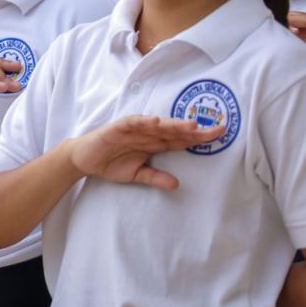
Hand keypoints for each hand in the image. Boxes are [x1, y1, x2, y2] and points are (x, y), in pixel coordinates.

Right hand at [67, 115, 224, 189]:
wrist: (84, 159)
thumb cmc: (111, 163)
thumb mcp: (137, 175)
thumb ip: (155, 177)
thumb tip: (176, 185)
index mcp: (155, 143)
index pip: (181, 139)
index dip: (200, 137)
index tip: (221, 135)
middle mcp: (148, 133)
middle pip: (176, 130)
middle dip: (196, 129)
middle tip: (218, 128)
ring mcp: (135, 129)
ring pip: (159, 124)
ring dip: (175, 123)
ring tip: (193, 124)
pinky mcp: (119, 127)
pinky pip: (133, 122)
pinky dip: (144, 121)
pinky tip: (156, 121)